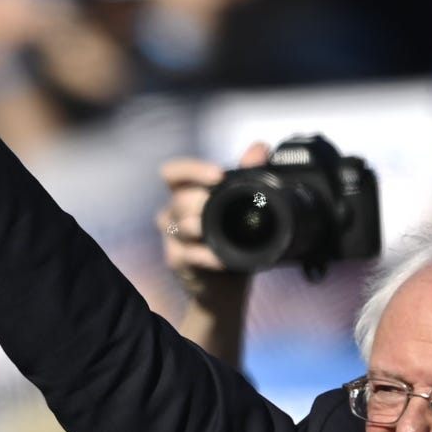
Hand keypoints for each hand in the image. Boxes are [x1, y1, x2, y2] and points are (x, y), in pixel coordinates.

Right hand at [159, 142, 269, 301]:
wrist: (225, 285)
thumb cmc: (232, 240)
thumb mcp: (241, 206)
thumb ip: (247, 174)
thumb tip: (260, 146)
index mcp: (185, 192)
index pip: (173, 172)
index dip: (191, 170)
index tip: (217, 175)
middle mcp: (172, 211)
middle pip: (179, 199)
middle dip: (204, 204)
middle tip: (227, 210)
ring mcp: (171, 237)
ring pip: (182, 226)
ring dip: (205, 230)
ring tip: (226, 236)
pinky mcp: (175, 260)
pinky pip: (190, 254)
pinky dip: (210, 256)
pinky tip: (224, 259)